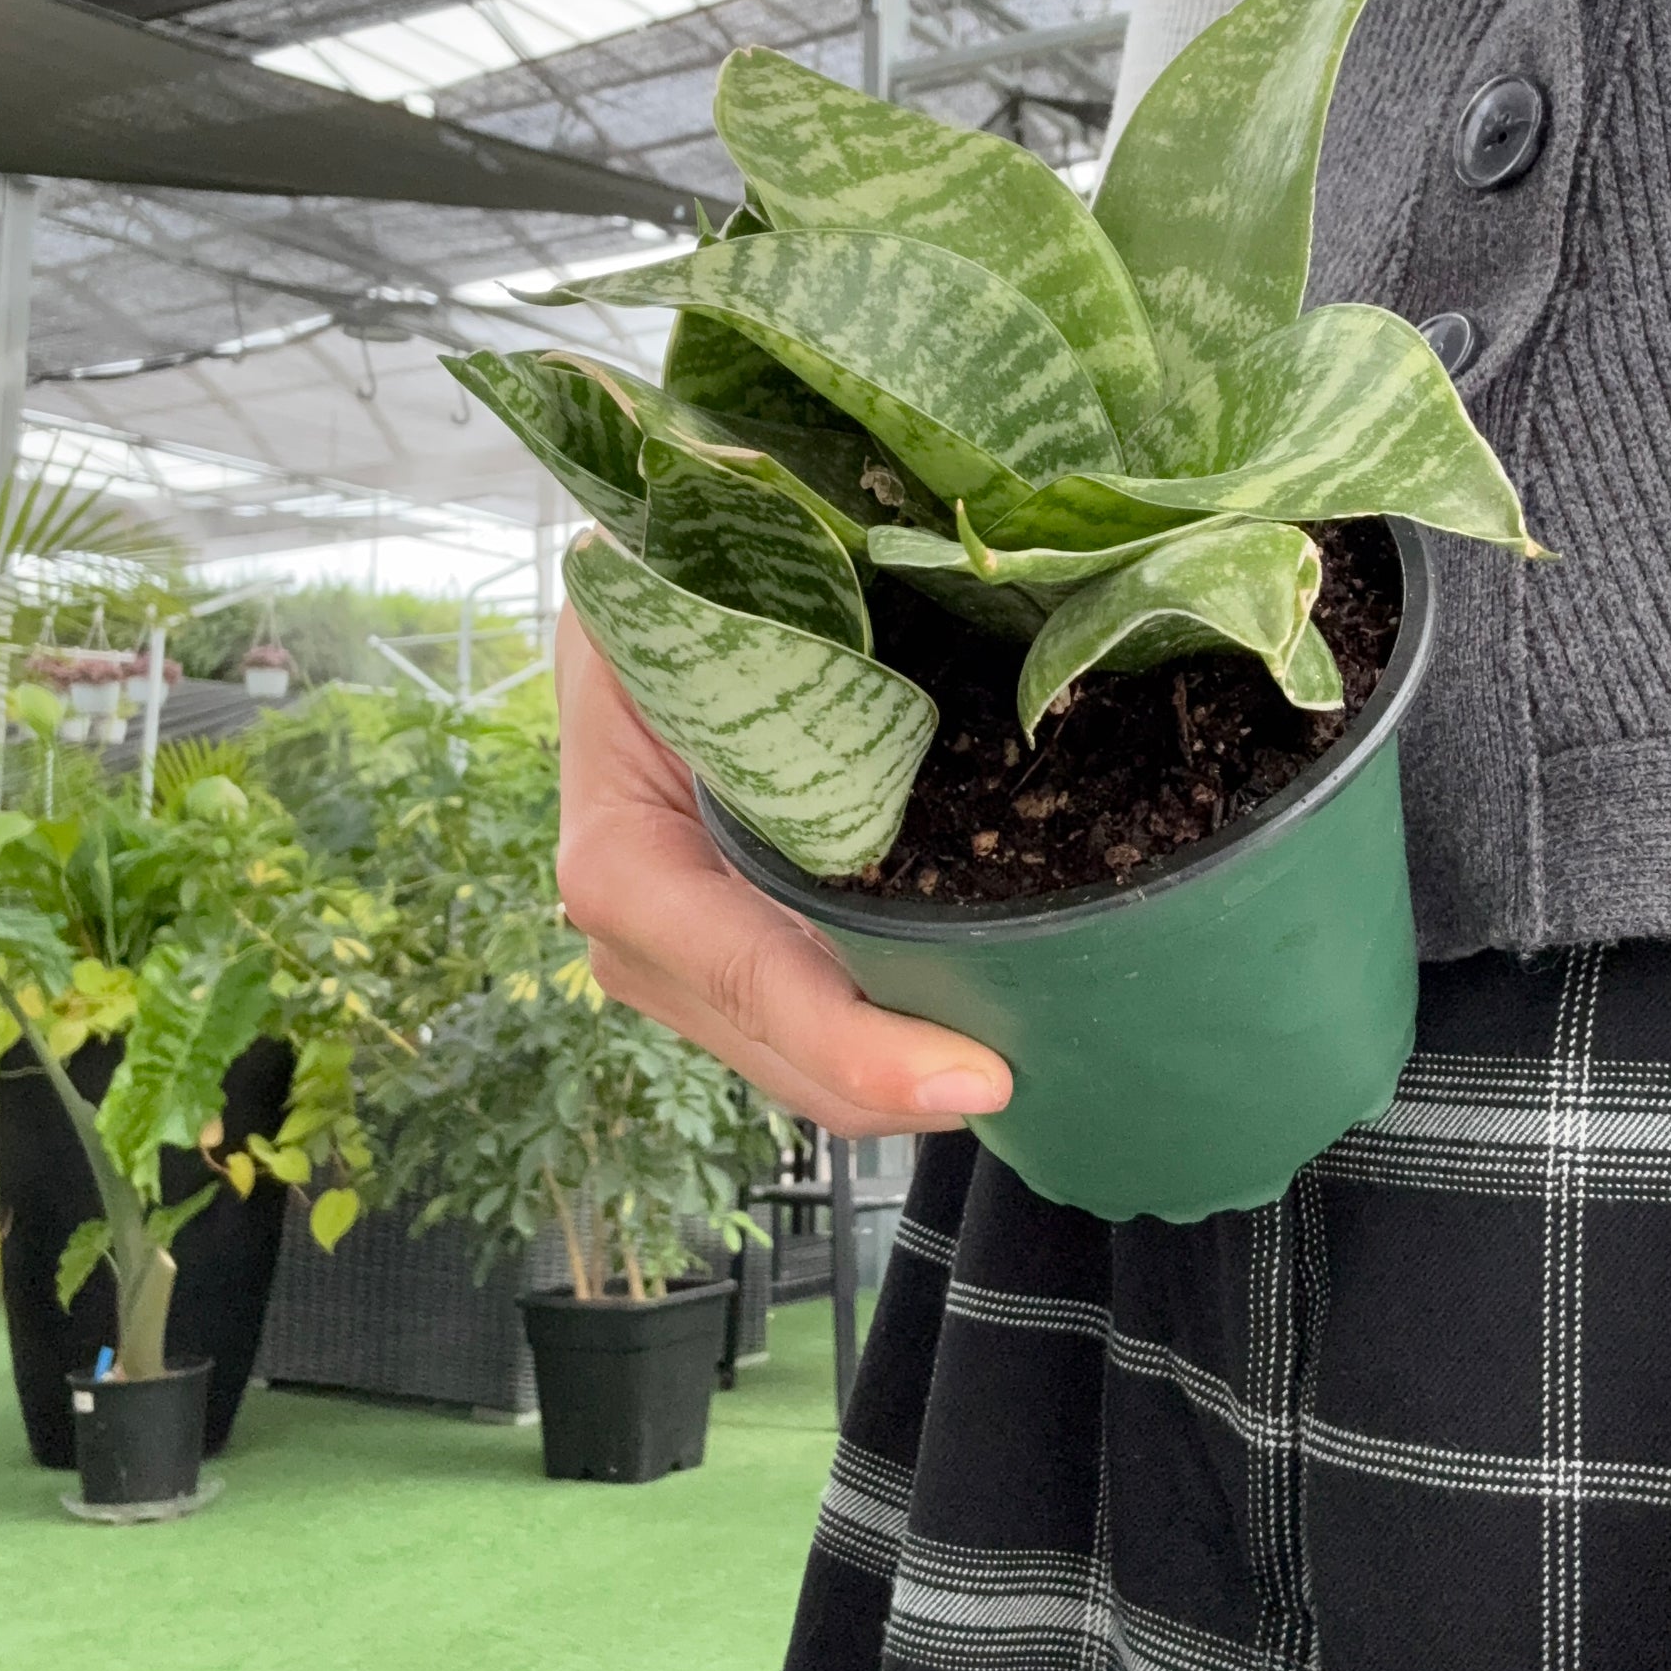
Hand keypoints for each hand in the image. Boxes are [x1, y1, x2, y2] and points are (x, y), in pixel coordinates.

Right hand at [555, 603, 1012, 1138]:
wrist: (638, 596)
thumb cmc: (679, 587)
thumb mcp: (713, 609)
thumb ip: (786, 655)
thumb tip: (925, 637)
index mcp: (622, 849)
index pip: (748, 973)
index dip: (860, 1042)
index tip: (980, 1076)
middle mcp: (635, 926)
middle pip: (784, 1051)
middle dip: (907, 1083)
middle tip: (1048, 1082)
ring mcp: (671, 956)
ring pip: (798, 1062)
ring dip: (905, 1073)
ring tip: (1029, 1057)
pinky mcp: (716, 955)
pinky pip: (806, 1023)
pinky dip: (887, 1034)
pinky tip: (974, 1017)